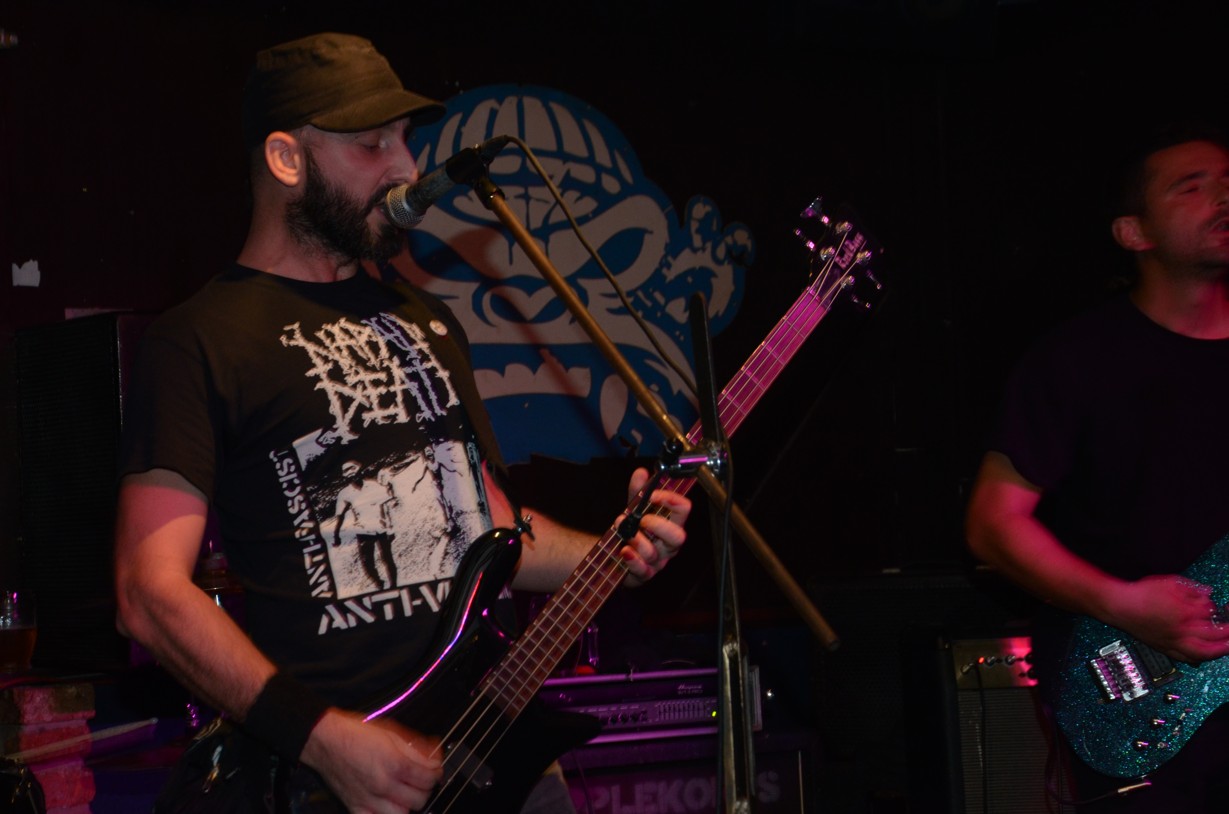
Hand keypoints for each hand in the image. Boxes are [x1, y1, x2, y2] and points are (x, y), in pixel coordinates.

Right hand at [300, 709, 441, 812]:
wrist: (325, 740)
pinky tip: (388, 805)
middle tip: (422, 780)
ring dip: (408, 805)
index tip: (435, 770)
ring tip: (406, 793)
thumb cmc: (355, 734)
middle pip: (419, 799)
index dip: (436, 774)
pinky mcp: (355, 807)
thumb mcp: (391, 734)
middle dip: (425, 789)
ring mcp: (369, 799)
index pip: (428, 779)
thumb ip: (415, 750)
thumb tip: (433, 759)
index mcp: (393, 763)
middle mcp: (382, 784)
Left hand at [619, 467, 690, 586]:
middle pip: (678, 536)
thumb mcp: (633, 508)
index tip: (653, 494)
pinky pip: (643, 570)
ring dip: (637, 539)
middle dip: (659, 525)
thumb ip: (637, 492)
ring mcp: (658, 561)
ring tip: (624, 532)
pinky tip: (624, 551)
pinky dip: (632, 560)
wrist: (615, 554)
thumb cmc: (632, 530)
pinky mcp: (644, 574)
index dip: (671, 499)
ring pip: (654, 553)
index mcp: (671, 524)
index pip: (683, 509)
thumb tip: (642, 473)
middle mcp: (668, 544)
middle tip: (642, 519)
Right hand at [1108, 575, 1226, 663]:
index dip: (1221, 610)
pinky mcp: (1164, 647)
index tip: (1223, 607)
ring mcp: (1174, 641)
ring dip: (1220, 650)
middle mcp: (1183, 629)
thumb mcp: (1169, 582)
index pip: (1212, 612)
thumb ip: (1192, 588)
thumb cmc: (1141, 593)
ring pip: (1204, 652)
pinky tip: (1202, 657)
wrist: (1119, 606)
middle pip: (1215, 634)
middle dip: (1228, 631)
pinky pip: (1185, 658)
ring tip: (1227, 646)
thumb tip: (1208, 593)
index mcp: (1186, 611)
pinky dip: (1198, 659)